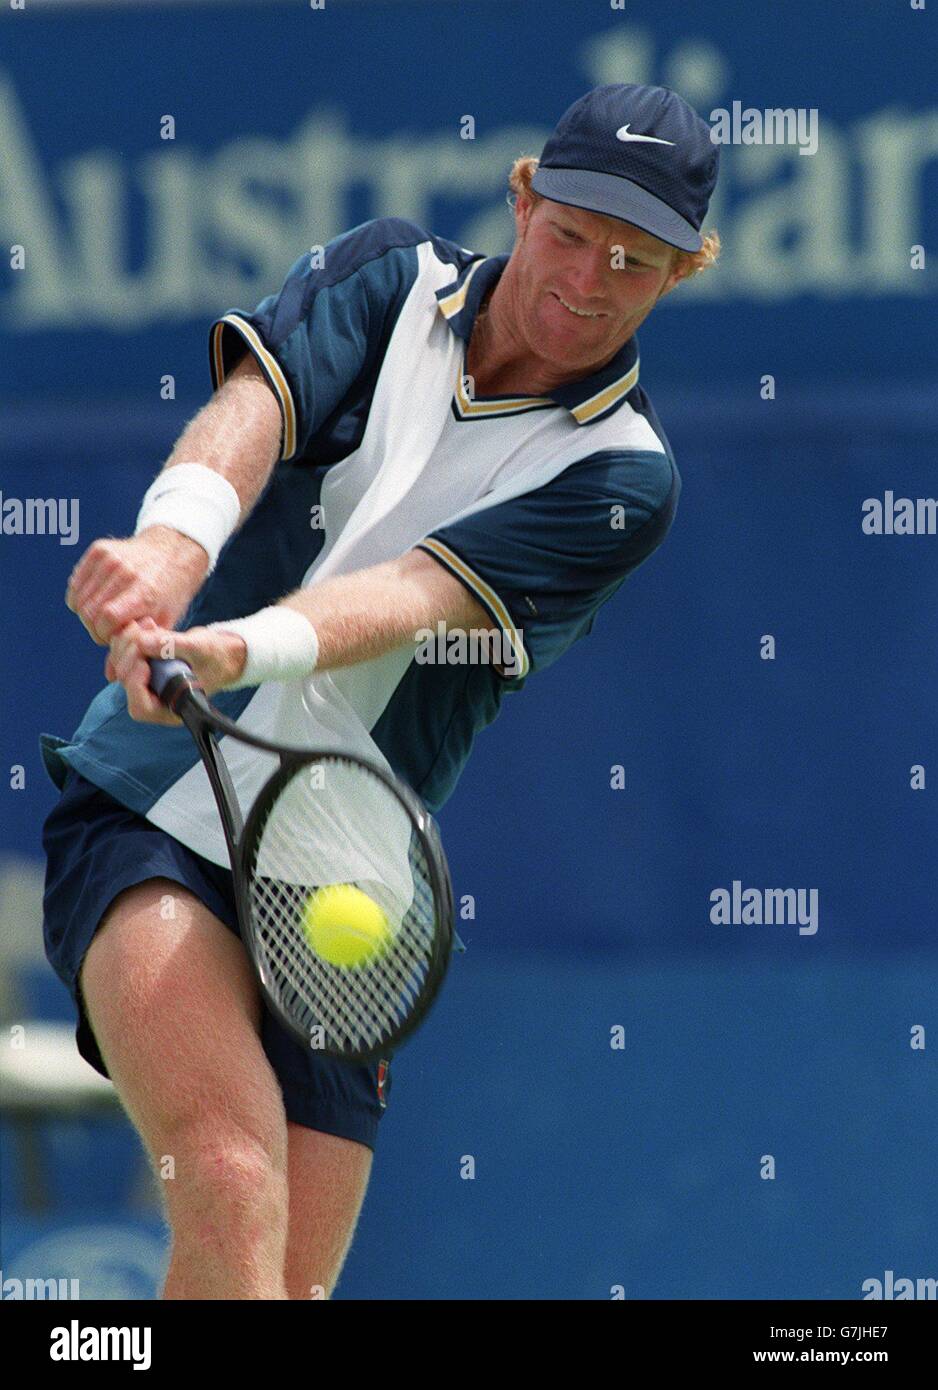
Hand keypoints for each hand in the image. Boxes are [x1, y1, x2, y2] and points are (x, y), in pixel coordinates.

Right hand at [66, 527, 209, 645]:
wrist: (174, 549)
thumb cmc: (171, 590)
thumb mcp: (164, 621)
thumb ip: (138, 647)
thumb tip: (111, 676)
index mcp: (144, 592)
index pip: (106, 621)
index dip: (104, 635)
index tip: (113, 638)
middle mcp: (125, 573)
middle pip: (88, 612)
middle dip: (94, 628)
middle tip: (108, 629)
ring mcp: (110, 559)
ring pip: (79, 599)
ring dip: (87, 614)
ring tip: (105, 616)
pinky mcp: (99, 550)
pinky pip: (76, 583)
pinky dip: (81, 596)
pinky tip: (97, 600)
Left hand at [108, 618, 247, 724]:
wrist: (223, 651)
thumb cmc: (217, 657)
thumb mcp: (200, 649)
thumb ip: (172, 647)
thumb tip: (142, 642)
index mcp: (172, 707)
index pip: (140, 706)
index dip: (135, 684)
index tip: (143, 662)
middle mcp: (157, 699)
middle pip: (127, 682)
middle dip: (128, 655)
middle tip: (140, 632)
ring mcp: (150, 683)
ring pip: (122, 666)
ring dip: (127, 642)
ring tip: (147, 624)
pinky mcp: (146, 667)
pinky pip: (127, 654)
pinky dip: (131, 637)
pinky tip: (147, 624)